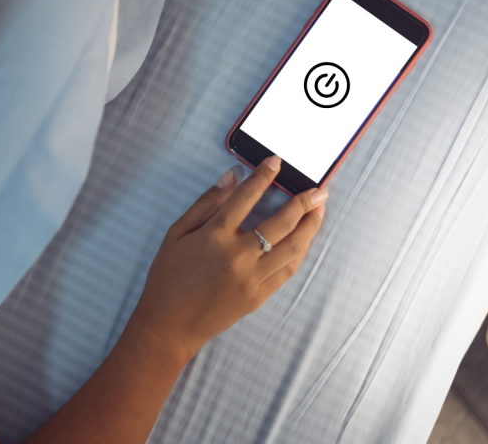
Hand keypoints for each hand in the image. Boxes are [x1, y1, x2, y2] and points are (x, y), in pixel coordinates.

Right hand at [128, 156, 326, 360]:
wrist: (170, 325)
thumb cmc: (167, 278)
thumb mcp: (176, 234)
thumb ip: (205, 204)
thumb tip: (230, 178)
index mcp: (215, 236)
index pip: (246, 197)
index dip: (264, 176)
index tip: (276, 162)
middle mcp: (238, 256)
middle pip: (281, 222)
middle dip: (304, 202)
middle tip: (318, 190)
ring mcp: (252, 278)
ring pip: (293, 247)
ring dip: (310, 226)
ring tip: (319, 211)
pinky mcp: (259, 296)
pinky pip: (288, 269)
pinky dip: (300, 251)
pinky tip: (305, 239)